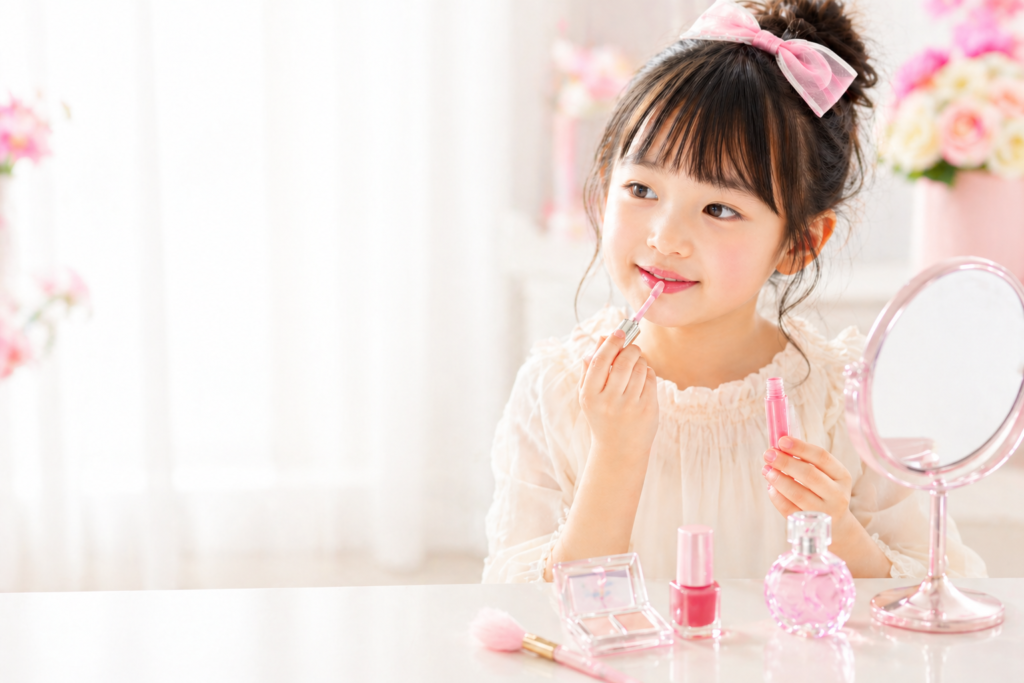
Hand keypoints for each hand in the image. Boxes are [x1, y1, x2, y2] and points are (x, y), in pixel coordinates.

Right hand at [578, 330, 658, 464]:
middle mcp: (609, 401)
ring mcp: (630, 406)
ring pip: (640, 368)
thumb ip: (592, 367)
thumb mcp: (589, 395)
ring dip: (640, 361)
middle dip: (630, 349)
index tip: (619, 331)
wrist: (618, 450)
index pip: (601, 361)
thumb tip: (601, 338)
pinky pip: (651, 379)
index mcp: (590, 395)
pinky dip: (648, 373)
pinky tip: (642, 379)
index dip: (611, 343)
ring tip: (636, 366)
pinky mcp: (647, 409)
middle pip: (623, 361)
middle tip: (632, 347)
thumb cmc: (602, 416)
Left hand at [763, 436, 853, 528]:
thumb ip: (806, 460)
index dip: (801, 447)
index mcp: (842, 476)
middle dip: (786, 462)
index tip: (782, 440)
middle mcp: (837, 495)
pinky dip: (777, 497)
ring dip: (779, 480)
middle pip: (809, 475)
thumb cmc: (823, 491)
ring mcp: (825, 513)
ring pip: (798, 494)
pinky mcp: (810, 526)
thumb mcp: (825, 475)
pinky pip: (789, 510)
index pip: (822, 457)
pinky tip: (770, 488)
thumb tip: (779, 446)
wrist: (836, 525)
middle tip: (768, 454)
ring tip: (766, 469)